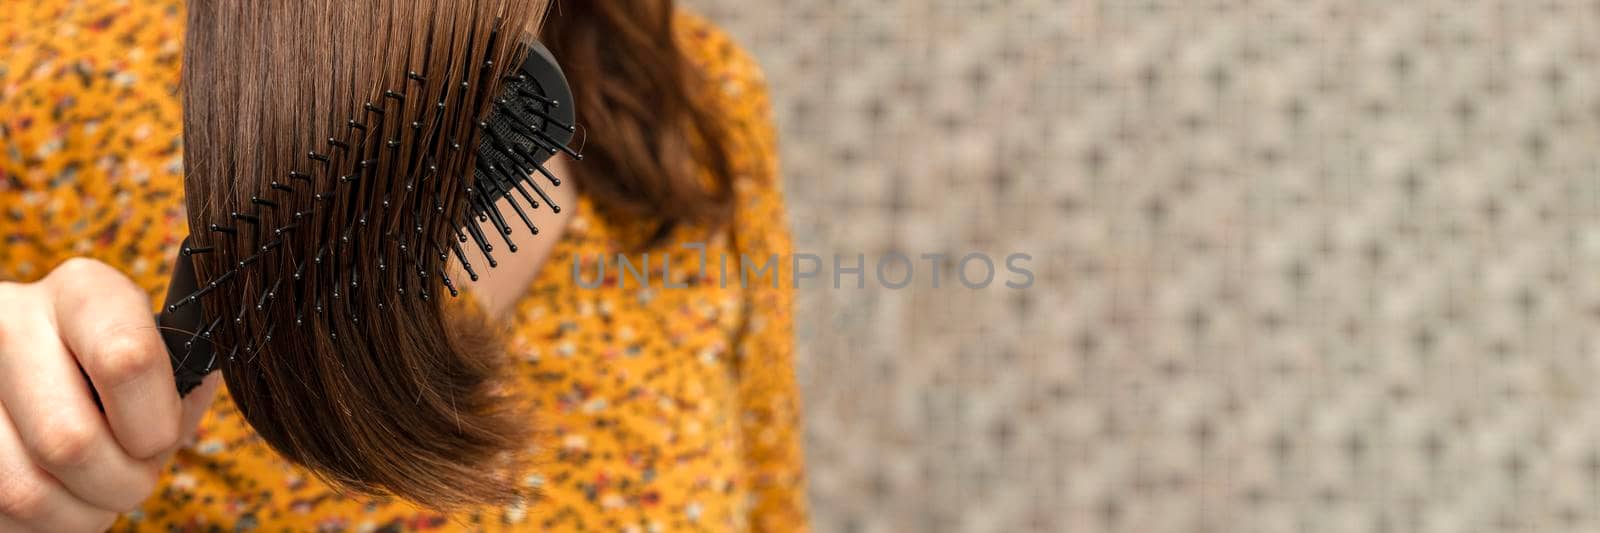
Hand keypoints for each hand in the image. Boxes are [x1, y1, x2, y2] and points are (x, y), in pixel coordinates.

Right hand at [0, 258, 220, 531]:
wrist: (29, 372)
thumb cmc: (118, 370)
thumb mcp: (159, 354)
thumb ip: (183, 382)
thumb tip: (179, 415)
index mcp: (82, 292)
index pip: (128, 360)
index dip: (154, 425)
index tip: (158, 439)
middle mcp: (11, 322)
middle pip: (70, 440)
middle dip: (120, 483)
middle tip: (131, 478)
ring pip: (25, 489)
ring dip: (79, 513)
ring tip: (95, 491)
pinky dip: (42, 523)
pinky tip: (55, 493)